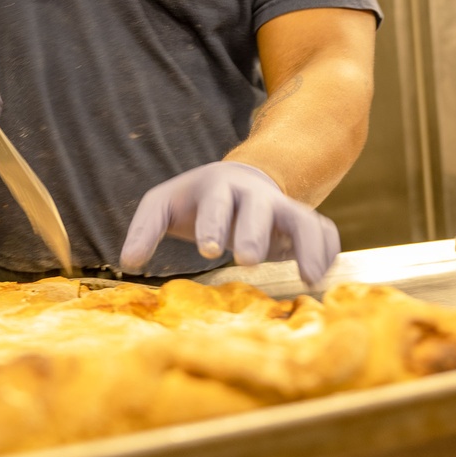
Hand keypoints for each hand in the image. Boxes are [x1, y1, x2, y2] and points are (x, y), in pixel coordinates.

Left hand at [120, 161, 339, 286]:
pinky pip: (323, 229)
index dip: (213, 223)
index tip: (209, 249)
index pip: (216, 202)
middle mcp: (253, 194)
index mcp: (217, 187)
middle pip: (259, 208)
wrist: (239, 180)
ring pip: (301, 217)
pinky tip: (322, 276)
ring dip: (306, 244)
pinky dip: (327, 249)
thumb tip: (128, 263)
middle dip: (254, 232)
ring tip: (308, 276)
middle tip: (248, 259)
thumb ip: (146, 229)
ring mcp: (281, 207)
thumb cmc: (195, 200)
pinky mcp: (301, 222)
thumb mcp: (165, 205)